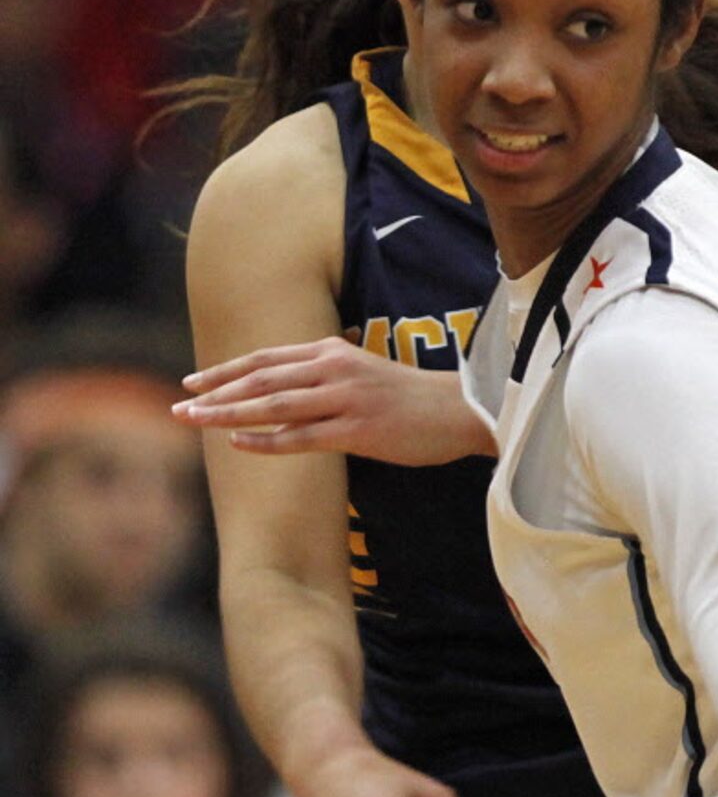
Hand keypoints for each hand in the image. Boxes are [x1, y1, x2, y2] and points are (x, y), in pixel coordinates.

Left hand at [174, 337, 494, 465]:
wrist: (461, 410)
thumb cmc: (413, 398)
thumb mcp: (365, 372)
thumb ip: (327, 375)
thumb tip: (290, 389)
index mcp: (332, 352)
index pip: (266, 360)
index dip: (225, 371)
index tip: (192, 383)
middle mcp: (333, 370)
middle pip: (261, 380)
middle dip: (215, 393)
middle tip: (178, 406)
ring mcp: (345, 399)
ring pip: (274, 405)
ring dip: (229, 414)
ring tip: (194, 421)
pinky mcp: (358, 430)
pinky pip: (303, 437)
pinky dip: (267, 440)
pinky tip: (238, 444)